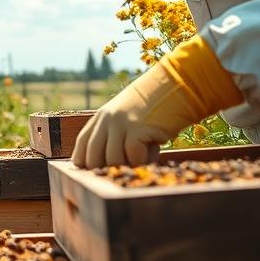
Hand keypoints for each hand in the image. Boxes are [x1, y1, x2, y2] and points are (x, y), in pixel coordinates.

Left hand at [72, 36, 243, 168]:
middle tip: (124, 170)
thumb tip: (108, 168)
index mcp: (101, 118)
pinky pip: (133, 156)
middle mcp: (106, 119)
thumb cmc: (157, 109)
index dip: (85, 164)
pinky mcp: (138, 127)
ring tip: (143, 157)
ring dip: (128, 166)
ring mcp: (121, 122)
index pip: (81, 145)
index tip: (95, 174)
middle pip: (93, 158)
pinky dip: (142, 161)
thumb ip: (115, 137)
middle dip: (106, 170)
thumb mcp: (128, 118)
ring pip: (112, 160)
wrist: (178, 86)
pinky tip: (152, 150)